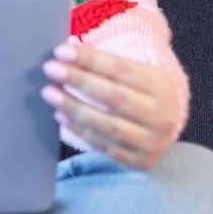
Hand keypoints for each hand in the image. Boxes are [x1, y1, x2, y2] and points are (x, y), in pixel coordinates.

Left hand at [41, 40, 180, 170]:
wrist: (163, 126)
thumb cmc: (137, 92)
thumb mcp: (131, 73)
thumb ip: (101, 63)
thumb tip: (63, 52)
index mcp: (161, 86)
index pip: (122, 69)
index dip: (90, 60)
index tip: (61, 51)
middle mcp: (162, 115)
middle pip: (115, 97)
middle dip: (79, 81)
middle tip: (50, 69)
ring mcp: (152, 142)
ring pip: (108, 125)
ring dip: (74, 108)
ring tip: (49, 93)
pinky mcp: (140, 162)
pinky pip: (105, 147)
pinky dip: (80, 131)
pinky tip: (61, 116)